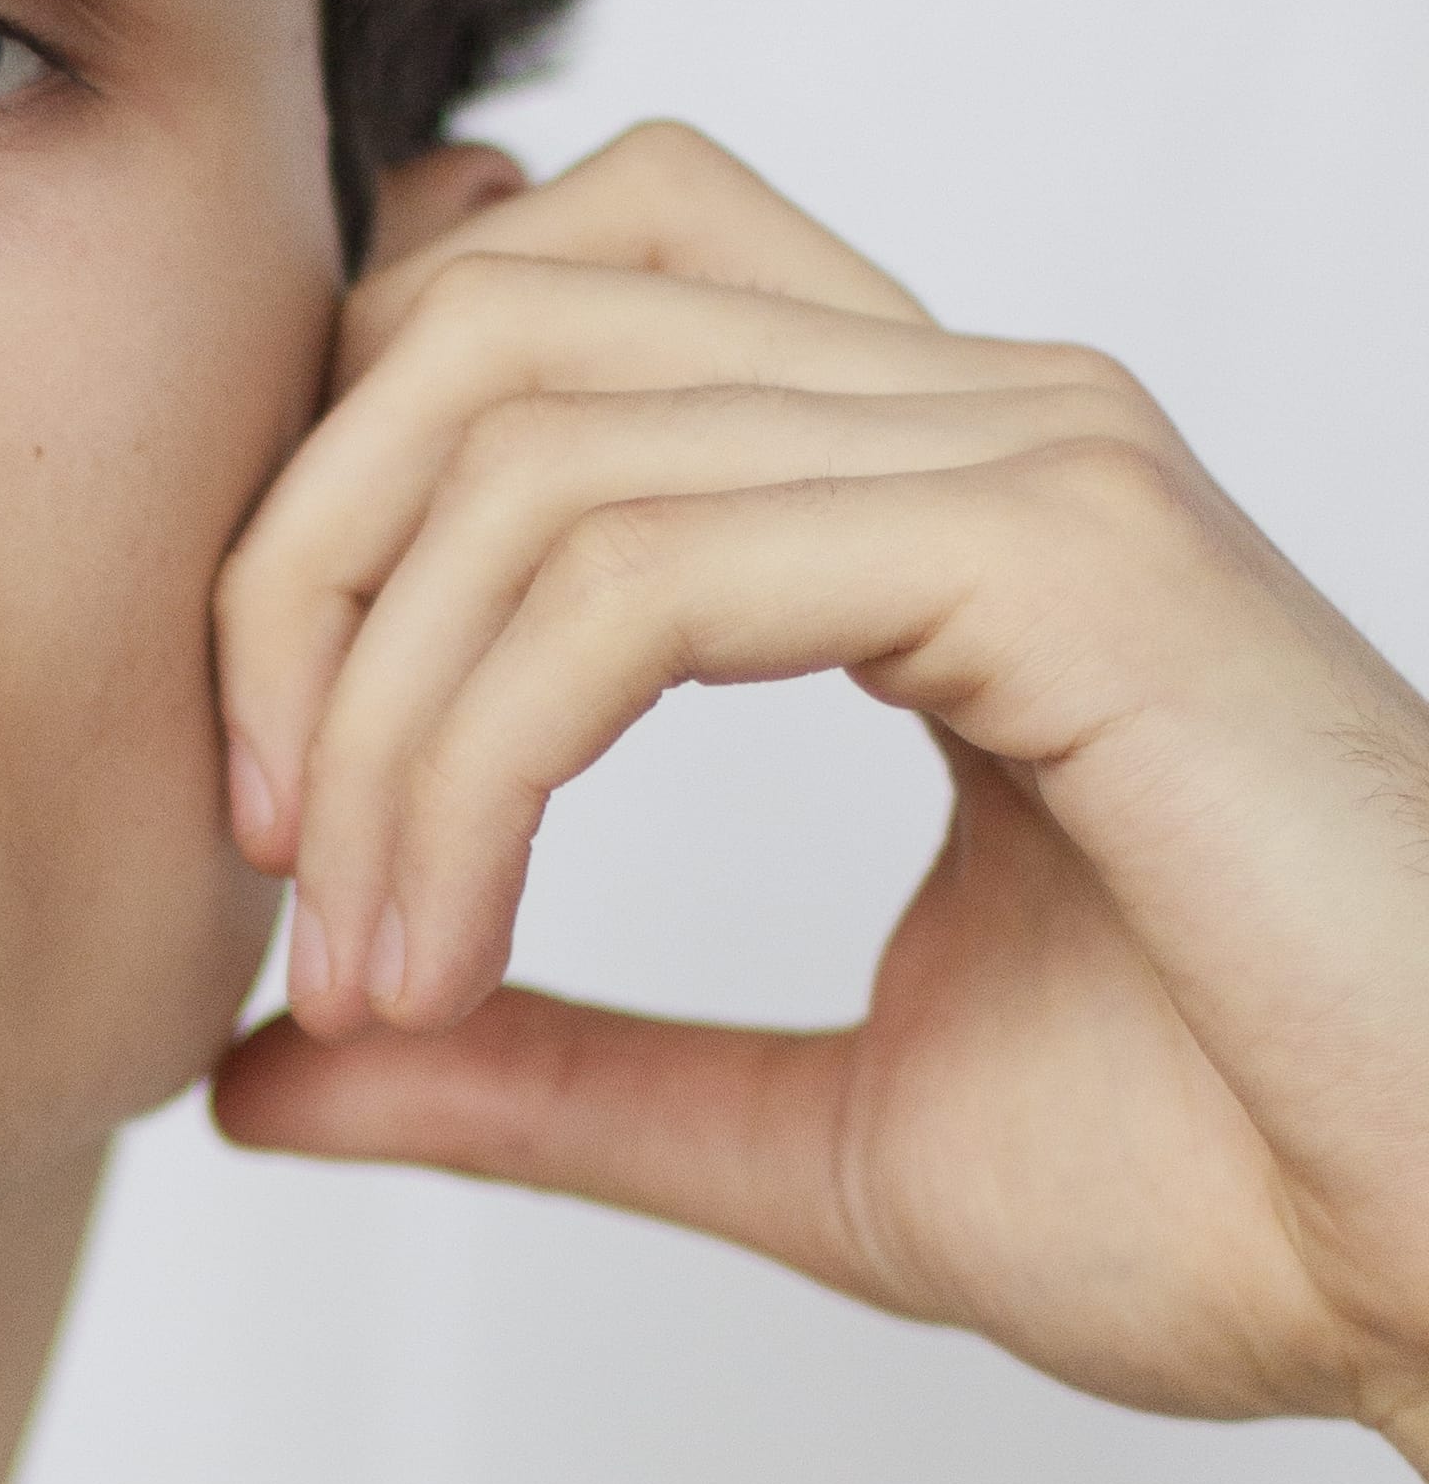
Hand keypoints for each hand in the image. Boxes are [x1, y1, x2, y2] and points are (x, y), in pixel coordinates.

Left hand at [208, 121, 1428, 1481]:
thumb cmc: (1226, 1190)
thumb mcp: (778, 1134)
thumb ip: (528, 1067)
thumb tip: (258, 1064)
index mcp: (916, 495)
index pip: (542, 293)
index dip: (336, 497)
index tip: (275, 810)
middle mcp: (975, 417)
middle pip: (487, 302)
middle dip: (291, 571)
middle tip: (256, 861)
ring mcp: (1030, 458)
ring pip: (529, 432)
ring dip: (367, 719)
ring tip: (361, 964)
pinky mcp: (1062, 556)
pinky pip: (640, 568)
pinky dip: (473, 764)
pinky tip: (441, 956)